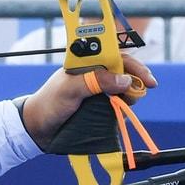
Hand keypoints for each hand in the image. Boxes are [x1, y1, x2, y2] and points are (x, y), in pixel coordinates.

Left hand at [18, 56, 157, 151]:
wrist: (38, 128)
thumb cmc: (50, 103)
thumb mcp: (70, 89)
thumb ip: (95, 81)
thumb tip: (125, 80)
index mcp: (86, 63)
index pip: (116, 56)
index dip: (134, 65)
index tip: (147, 79)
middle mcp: (94, 74)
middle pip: (125, 72)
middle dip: (136, 81)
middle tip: (141, 93)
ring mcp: (97, 90)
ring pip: (124, 88)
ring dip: (130, 95)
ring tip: (128, 103)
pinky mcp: (99, 106)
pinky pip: (118, 104)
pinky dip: (123, 108)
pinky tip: (121, 112)